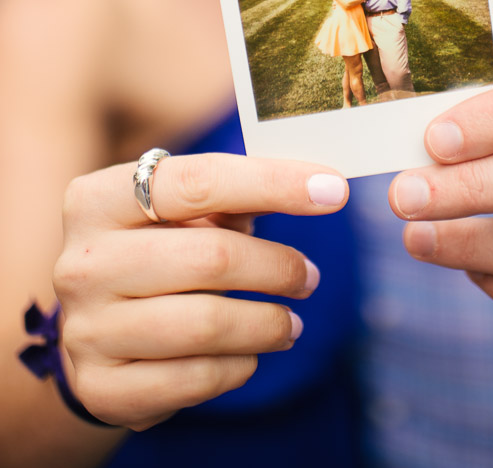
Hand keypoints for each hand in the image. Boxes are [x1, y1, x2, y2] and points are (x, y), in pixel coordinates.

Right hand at [54, 154, 347, 428]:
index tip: (334, 191)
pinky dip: (238, 366)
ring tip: (292, 321)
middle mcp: (82, 261)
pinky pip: (194, 378)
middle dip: (278, 266)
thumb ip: (235, 194)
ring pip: (207, 324)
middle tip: (310, 277)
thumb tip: (319, 186)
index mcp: (99, 198)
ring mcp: (86, 328)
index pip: (200, 180)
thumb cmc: (156, 248)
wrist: (94, 327)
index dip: (275, 183)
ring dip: (267, 323)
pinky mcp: (102, 388)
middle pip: (211, 256)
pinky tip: (249, 353)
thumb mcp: (181, 211)